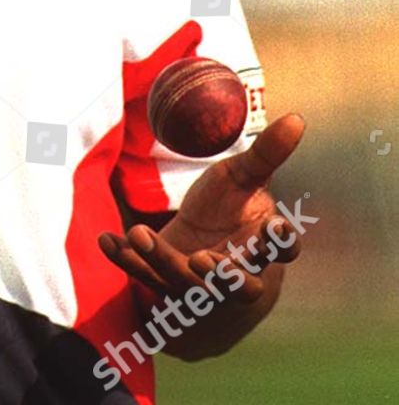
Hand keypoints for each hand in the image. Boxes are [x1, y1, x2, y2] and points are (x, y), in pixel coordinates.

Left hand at [98, 113, 306, 305]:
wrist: (202, 238)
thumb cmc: (232, 206)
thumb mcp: (245, 177)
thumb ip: (267, 154)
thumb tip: (298, 117)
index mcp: (261, 244)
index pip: (280, 250)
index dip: (280, 242)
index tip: (274, 227)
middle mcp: (236, 271)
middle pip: (238, 286)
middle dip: (222, 276)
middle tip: (201, 259)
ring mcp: (199, 283)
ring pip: (183, 281)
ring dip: (161, 259)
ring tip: (140, 232)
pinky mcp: (164, 282)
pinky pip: (143, 275)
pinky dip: (125, 258)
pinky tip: (106, 240)